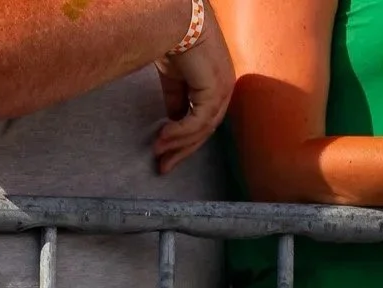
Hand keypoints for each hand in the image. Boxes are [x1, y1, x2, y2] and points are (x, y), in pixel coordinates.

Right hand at [154, 13, 234, 174]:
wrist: (175, 25)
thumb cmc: (174, 44)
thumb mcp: (175, 81)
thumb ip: (177, 101)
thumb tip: (172, 122)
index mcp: (218, 85)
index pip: (205, 122)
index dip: (185, 142)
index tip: (166, 156)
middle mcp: (225, 89)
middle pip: (206, 131)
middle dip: (182, 150)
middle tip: (163, 167)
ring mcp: (223, 89)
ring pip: (202, 130)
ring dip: (177, 143)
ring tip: (157, 151)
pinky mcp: (215, 90)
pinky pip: (197, 122)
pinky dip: (179, 132)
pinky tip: (163, 137)